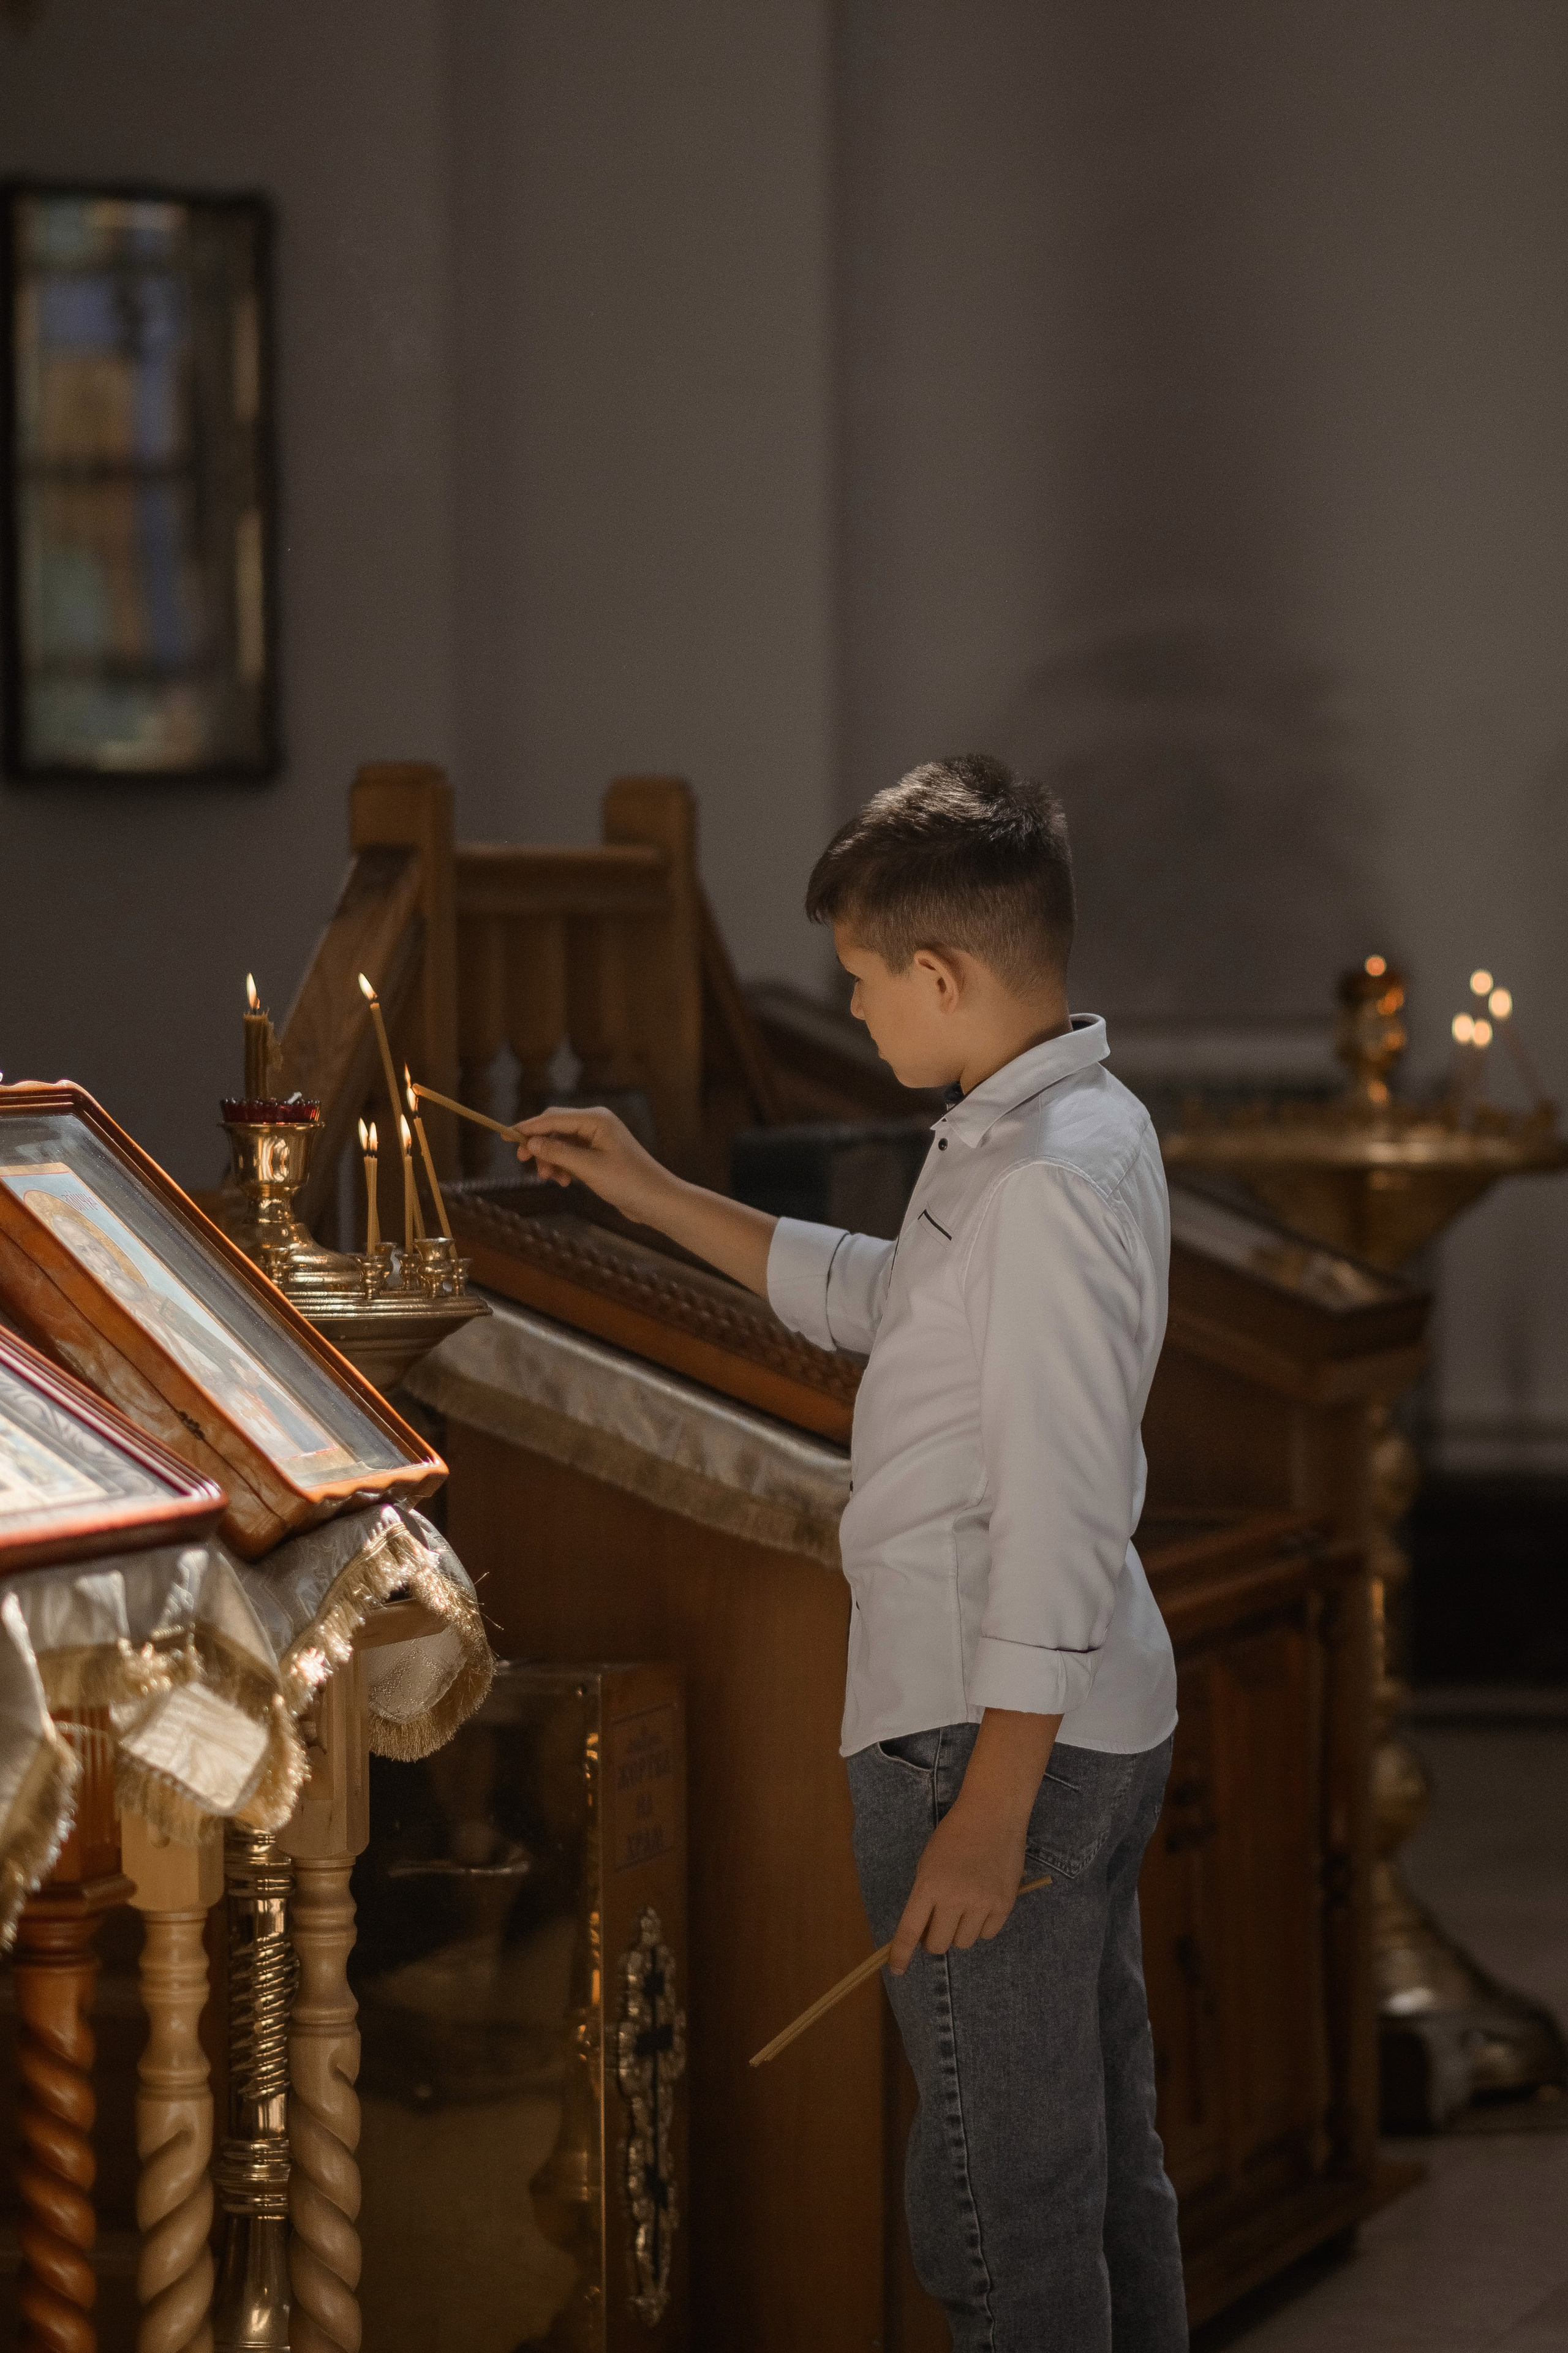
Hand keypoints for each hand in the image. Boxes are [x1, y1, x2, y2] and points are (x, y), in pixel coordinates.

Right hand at [514, 1105, 670, 1225]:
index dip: (528, 1127)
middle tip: (523, 1163)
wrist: (656, 1200)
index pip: (552, 1117)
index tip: (505, 1136)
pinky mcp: (600, 1154)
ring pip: (561, 1143)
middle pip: (555, 1127)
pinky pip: (572, 1154)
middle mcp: (596, 1123)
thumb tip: (530, 1142)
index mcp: (596, 1119)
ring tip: (550, 1178)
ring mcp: (598, 1139)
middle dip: (539, 1145)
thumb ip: (557, 1153)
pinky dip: (564, 1166)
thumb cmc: (627, 1181)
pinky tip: (564, 1181)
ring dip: (551, 1159)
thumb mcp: (587, 1168)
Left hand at [888, 1797, 1027, 1973]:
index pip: (910, 1931)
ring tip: (964, 1908)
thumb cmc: (954, 1835)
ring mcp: (982, 1903)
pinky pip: (988, 1934)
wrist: (992, 1815)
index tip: (897, 1969)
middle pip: (939, 1945)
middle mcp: (954, 1898)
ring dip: (959, 1932)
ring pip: (964, 1942)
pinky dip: (982, 1926)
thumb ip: (925, 1897)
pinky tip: (983, 1904)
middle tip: (938, 1924)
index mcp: (928, 1886)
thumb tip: (925, 1932)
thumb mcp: (928, 1863)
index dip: (902, 1954)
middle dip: (935, 1939)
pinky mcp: (1004, 1904)